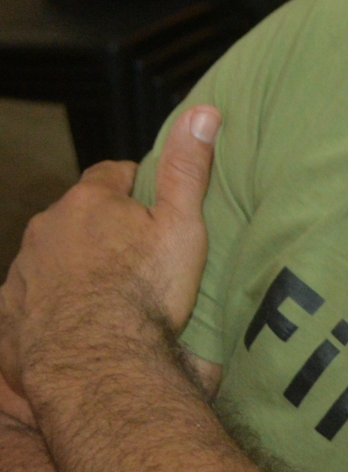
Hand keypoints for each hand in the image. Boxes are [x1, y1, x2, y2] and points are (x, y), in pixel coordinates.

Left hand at [0, 107, 218, 407]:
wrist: (97, 359)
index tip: (153, 206)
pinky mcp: (9, 309)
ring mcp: (23, 269)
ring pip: (52, 255)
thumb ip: (188, 168)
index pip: (111, 173)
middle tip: (136, 256)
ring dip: (74, 265)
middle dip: (102, 228)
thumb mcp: (183, 225)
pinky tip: (77, 321)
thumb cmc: (146, 291)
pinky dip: (50, 302)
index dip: (135, 185)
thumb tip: (203, 111)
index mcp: (90, 202)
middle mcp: (47, 227)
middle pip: (77, 215)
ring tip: (108, 294)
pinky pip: (30, 296)